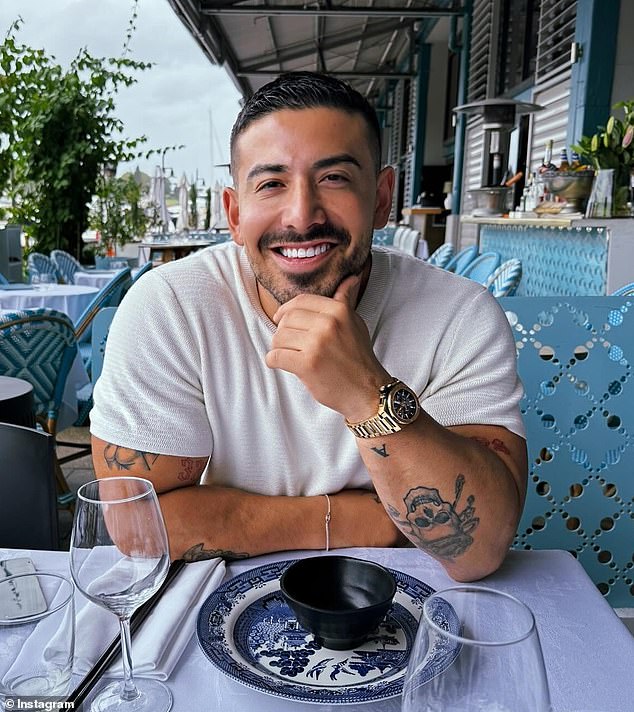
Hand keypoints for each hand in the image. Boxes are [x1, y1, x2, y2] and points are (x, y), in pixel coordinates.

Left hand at [265, 275, 389, 419]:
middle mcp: (328, 323)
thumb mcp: (356, 323)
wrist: (367, 391)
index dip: (286, 310)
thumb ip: (346, 301)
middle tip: (290, 343)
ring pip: (278, 337)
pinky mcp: (307, 364)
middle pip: (286, 319)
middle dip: (283, 332)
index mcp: (338, 310)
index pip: (300, 301)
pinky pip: (275, 356)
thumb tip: (351, 278)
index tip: (281, 320)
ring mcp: (317, 343)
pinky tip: (284, 364)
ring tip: (290, 355)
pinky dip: (274, 361)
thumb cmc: (359, 358)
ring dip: (279, 348)